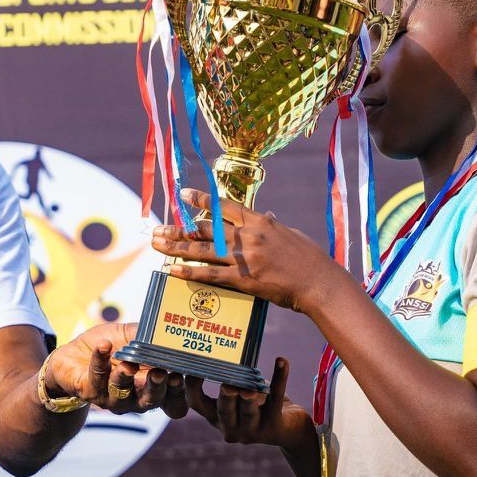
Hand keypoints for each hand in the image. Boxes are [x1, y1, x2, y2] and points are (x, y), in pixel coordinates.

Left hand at [45, 322, 181, 413]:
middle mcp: (135, 398)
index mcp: (151, 386)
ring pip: (123, 394)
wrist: (74, 354)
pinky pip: (97, 378)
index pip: (172, 402)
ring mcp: (112, 398)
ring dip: (126, 378)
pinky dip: (100, 360)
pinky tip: (103, 346)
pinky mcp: (90, 392)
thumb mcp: (131, 335)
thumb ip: (149, 335)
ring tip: (128, 364)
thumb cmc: (110, 346)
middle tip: (160, 373)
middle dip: (156, 388)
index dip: (178, 393)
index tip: (180, 375)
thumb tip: (167, 327)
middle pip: (151, 401)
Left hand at [151, 187, 350, 312]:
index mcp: (260, 222)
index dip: (202, 200)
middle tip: (159, 228)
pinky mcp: (244, 280)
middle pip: (206, 229)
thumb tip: (266, 216)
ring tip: (157, 245)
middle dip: (179, 228)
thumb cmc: (309, 259)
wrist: (319, 282)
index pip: (224, 206)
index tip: (184, 194)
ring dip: (176, 247)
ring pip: (203, 250)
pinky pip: (211, 274)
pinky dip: (190, 272)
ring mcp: (245, 258)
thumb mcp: (290, 235)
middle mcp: (249, 236)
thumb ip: (272, 226)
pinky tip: (172, 270)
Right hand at [173, 357, 312, 450]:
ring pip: (249, 413)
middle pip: (224, 411)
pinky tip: (282, 361)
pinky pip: (275, 401)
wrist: (290, 429)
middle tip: (226, 385)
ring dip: (249, 399)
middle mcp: (230, 428)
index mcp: (216, 417)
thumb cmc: (258, 404)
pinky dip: (279, 378)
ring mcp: (252, 431)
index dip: (191, 385)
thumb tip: (222, 344)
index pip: (196, 402)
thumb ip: (230, 377)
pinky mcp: (274, 427)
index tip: (192, 363)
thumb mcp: (239, 392)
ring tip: (250, 388)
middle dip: (225, 397)